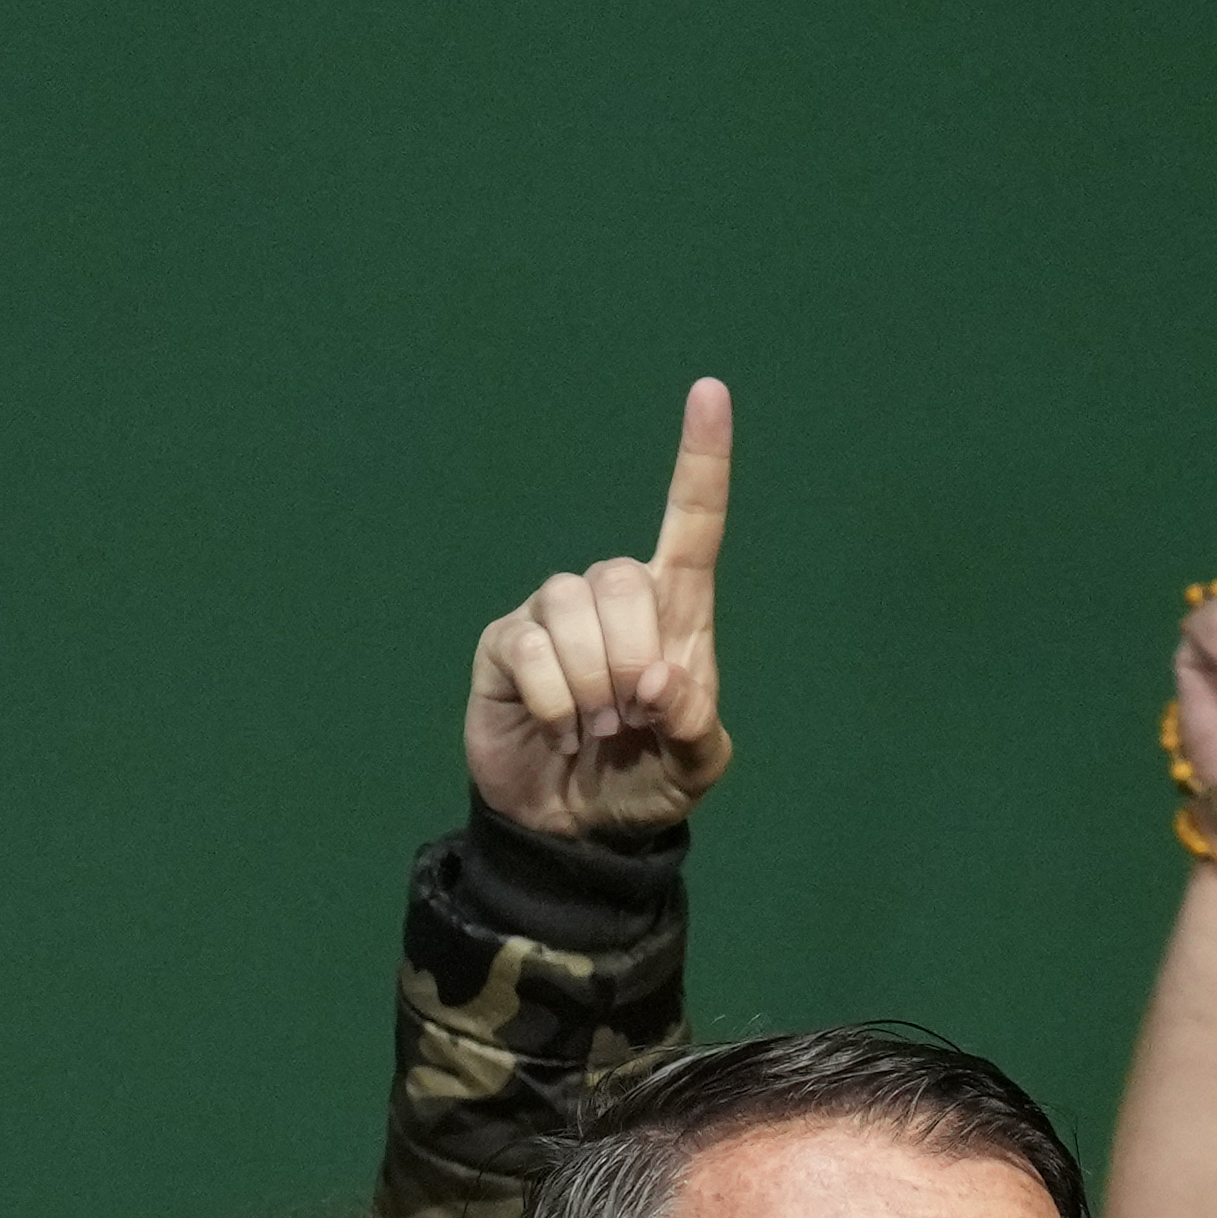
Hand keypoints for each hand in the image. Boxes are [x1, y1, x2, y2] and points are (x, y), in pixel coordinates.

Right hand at [467, 380, 733, 839]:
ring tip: (597, 728)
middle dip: (635, 652)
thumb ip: (698, 728)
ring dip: (594, 682)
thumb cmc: (645, 779)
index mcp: (676, 612)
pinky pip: (530, 649)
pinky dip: (557, 701)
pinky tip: (561, 730)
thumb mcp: (696, 766)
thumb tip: (664, 682)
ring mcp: (553, 616)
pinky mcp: (506, 645)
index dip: (701, 460)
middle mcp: (612, 599)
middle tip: (635, 711)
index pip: (692, 522)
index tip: (710, 391)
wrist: (577, 827)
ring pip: (571, 607)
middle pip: (622, 575)